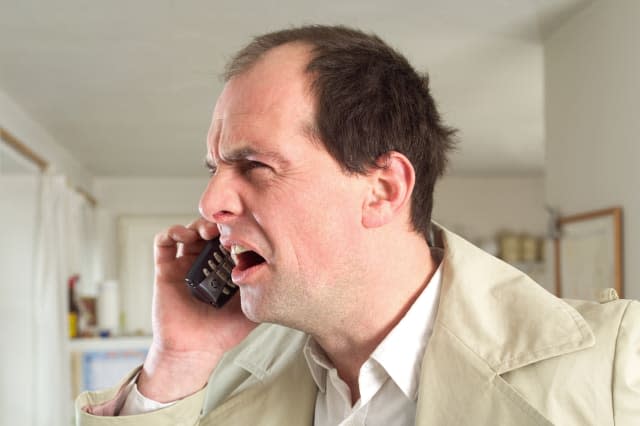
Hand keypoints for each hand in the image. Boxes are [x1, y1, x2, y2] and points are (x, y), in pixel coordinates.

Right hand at [138, 218, 256, 401]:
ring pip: (189, 231)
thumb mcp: (252, 309)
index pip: (230, 239)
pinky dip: (171, 232)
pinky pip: (163, 243)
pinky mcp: (166, 269)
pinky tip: (184, 236)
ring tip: (206, 231)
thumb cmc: (222, 333)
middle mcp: (205, 264)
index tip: (244, 228)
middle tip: (225, 226)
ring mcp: (185, 265)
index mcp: (224, 269)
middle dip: (217, 223)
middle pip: (210, 230)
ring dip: (197, 224)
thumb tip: (283, 272)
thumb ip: (265, 291)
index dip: (236, 229)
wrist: (194, 351)